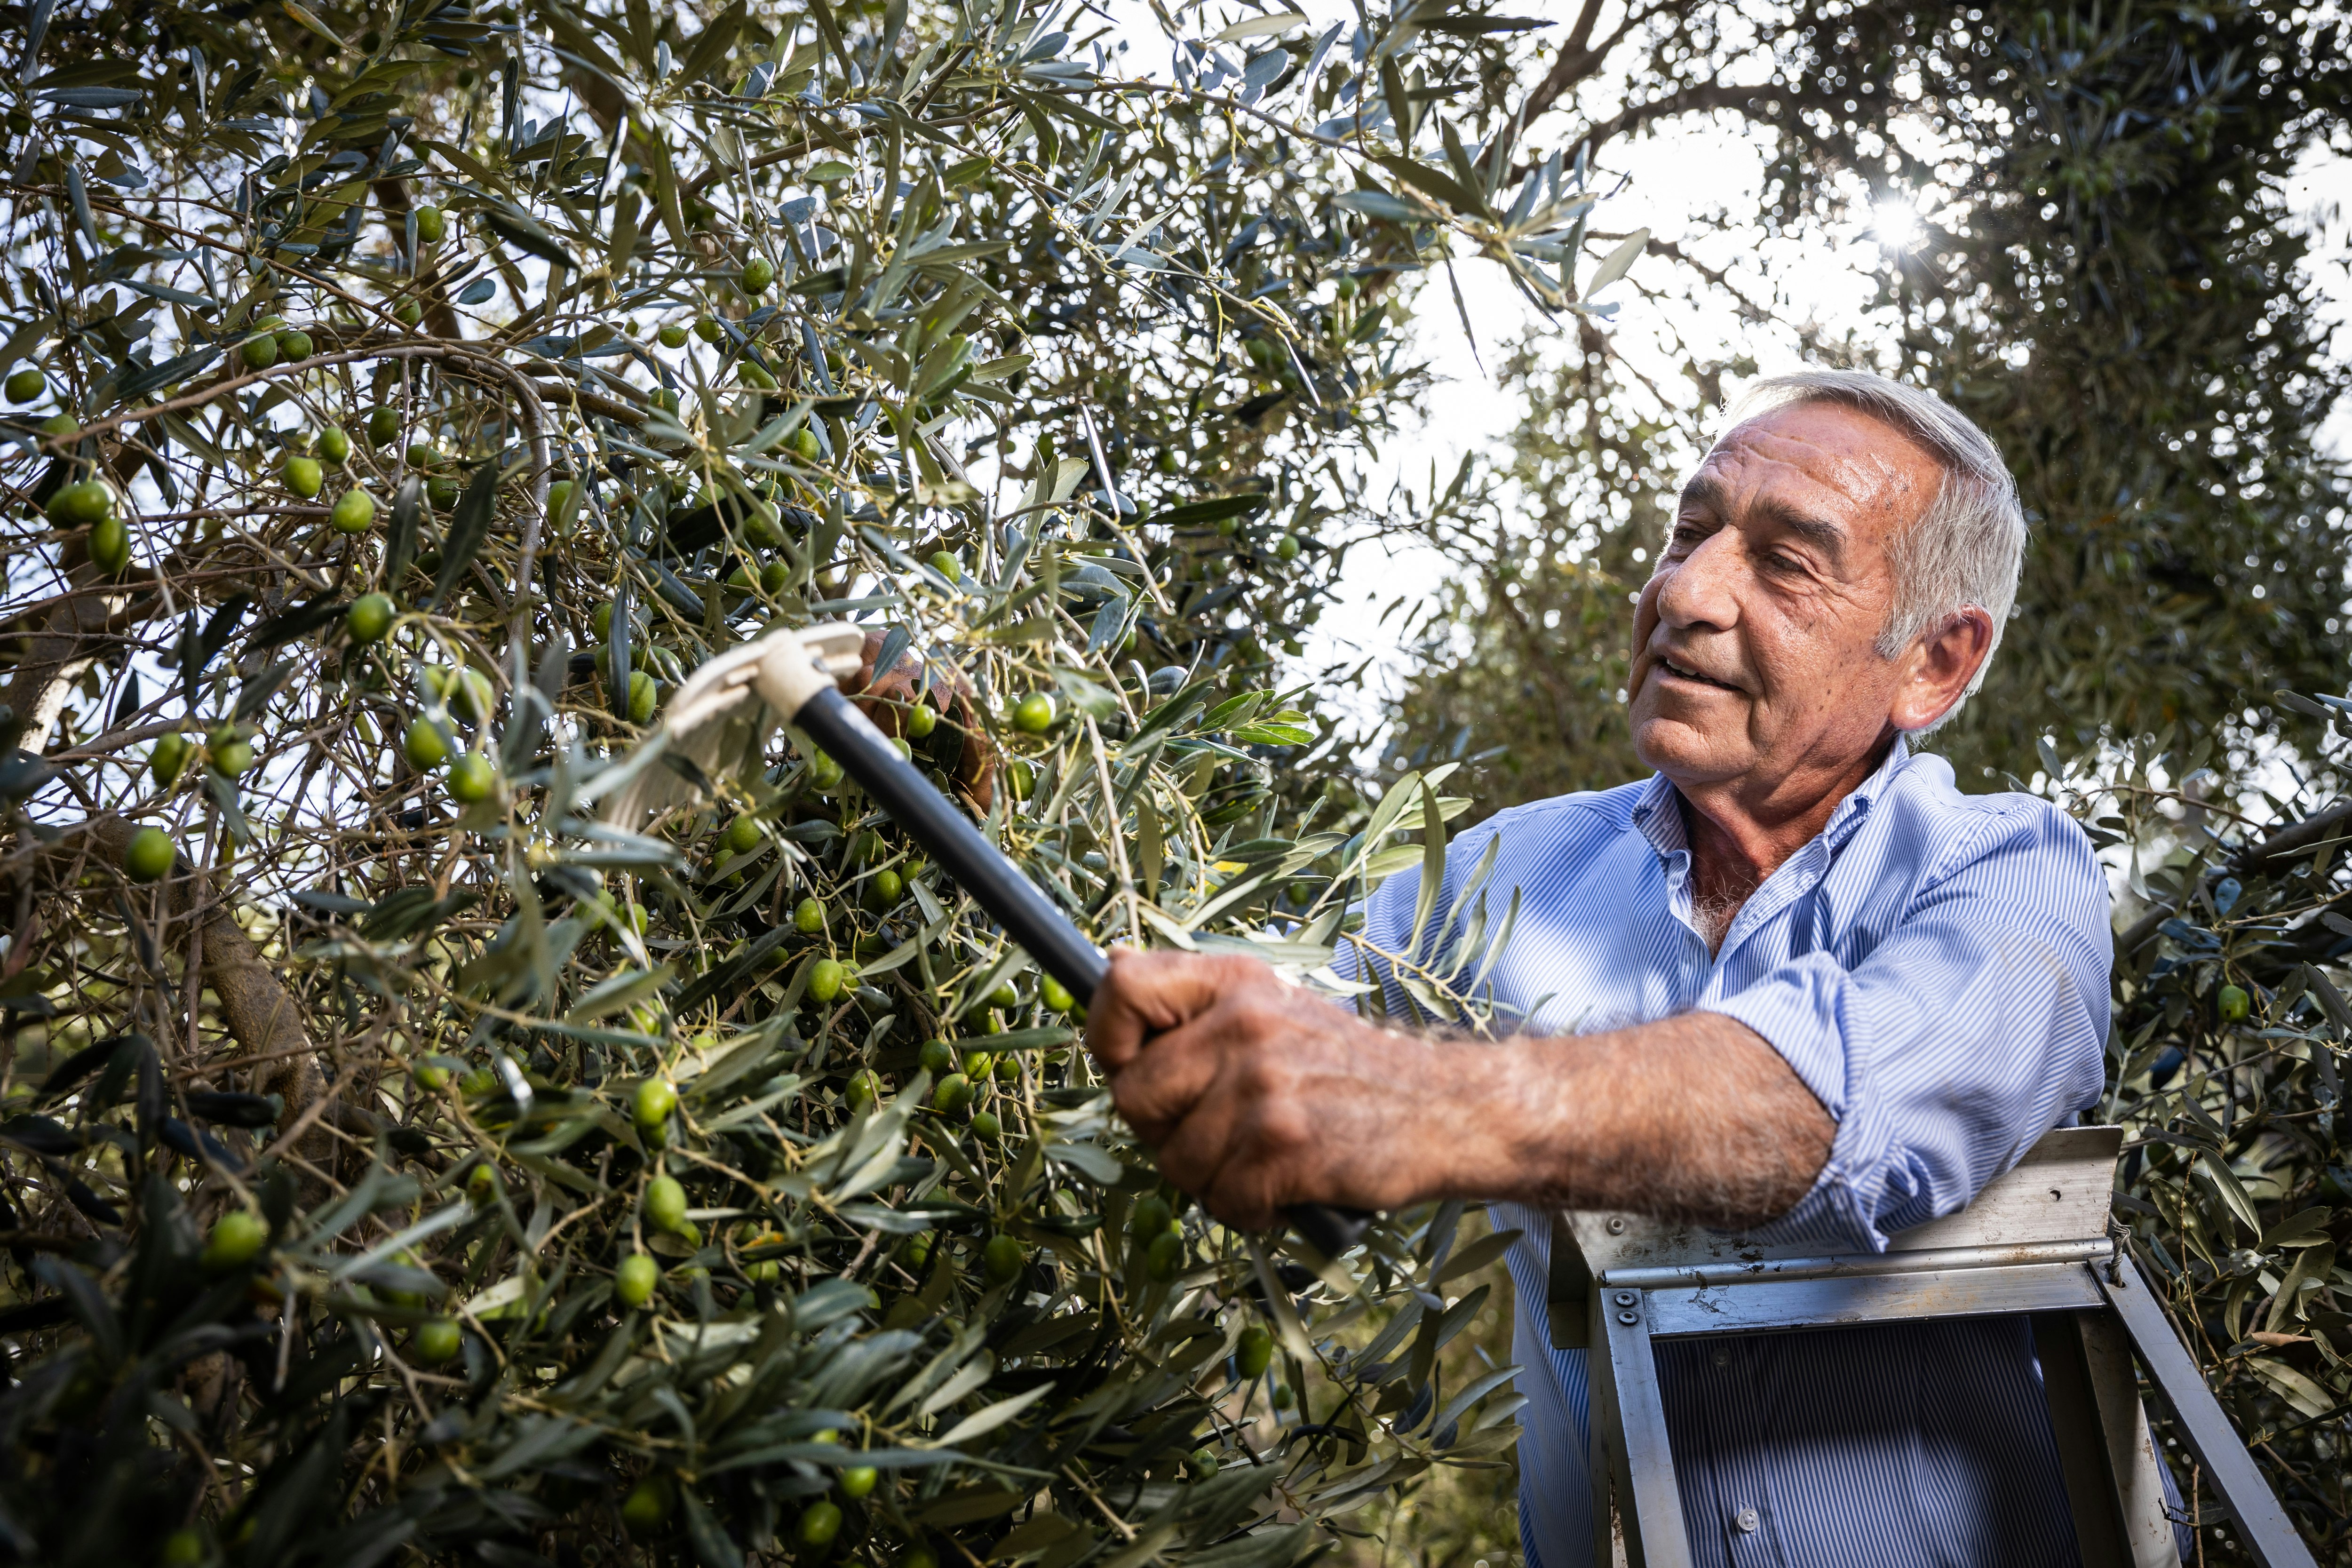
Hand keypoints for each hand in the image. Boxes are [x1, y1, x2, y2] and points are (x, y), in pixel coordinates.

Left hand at [1084, 948, 1456, 1228]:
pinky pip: (1220, 1200)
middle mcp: (1242, 1023)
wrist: (1445, 1109)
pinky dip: (1248, 1211)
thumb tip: (1111, 964)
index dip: (1111, 1041)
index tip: (1135, 1068)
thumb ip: (1197, 1001)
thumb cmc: (1347, 1069)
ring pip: (1174, 1162)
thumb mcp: (1273, 1006)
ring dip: (1211, 1180)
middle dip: (1163, 1133)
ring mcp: (1262, 1085)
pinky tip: (1283, 1190)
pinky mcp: (1283, 1145)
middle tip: (1214, 1135)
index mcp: (1233, 982)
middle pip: (1133, 1098)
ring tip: (1260, 1161)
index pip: (1122, 989)